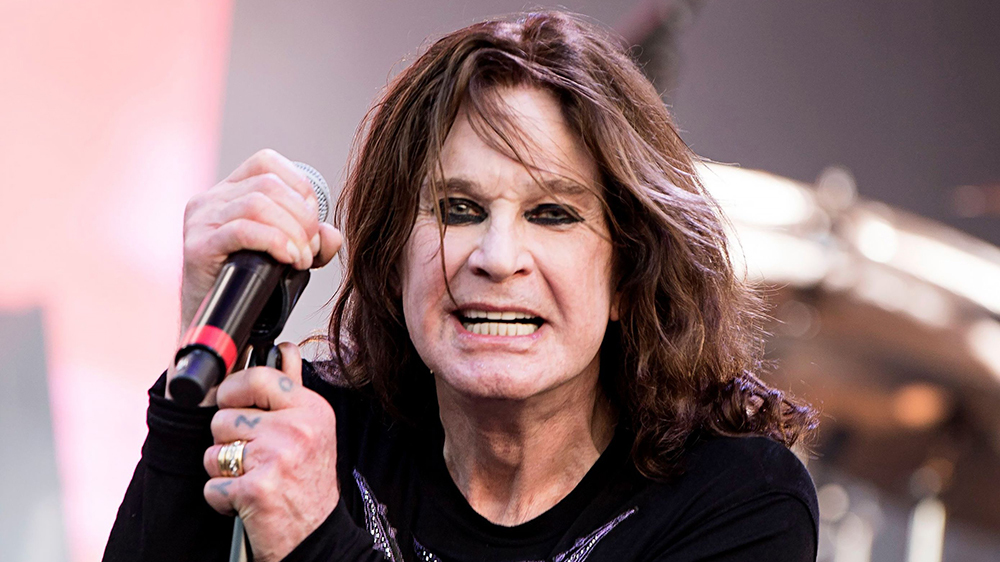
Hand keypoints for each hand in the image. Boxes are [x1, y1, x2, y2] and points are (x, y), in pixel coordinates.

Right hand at [178, 149, 342, 341]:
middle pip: (269, 184)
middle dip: (302, 216)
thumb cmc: (251, 287)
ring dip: (291, 232)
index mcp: (229, 192)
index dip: (299, 186)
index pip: (268, 163)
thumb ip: (314, 241)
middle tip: (310, 249)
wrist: (218, 326)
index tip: (312, 222)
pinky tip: (288, 260)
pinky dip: (275, 241)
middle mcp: (211, 200)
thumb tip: (332, 235)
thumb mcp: (288, 256)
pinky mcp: (197, 246)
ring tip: (301, 260)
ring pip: (258, 203)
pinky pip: (243, 229)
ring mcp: (201, 221)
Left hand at [202, 343, 339, 561]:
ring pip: (213, 450)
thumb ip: (294, 387)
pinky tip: (246, 500)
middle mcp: (298, 429)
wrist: (316, 535)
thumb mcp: (313, 428)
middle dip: (228, 439)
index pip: (257, 377)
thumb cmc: (310, 482)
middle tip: (252, 455)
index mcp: (311, 409)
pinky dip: (222, 498)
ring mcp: (277, 458)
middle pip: (224, 416)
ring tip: (251, 478)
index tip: (235, 404)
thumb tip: (284, 350)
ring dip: (223, 470)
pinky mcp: (256, 489)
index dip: (234, 390)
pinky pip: (212, 485)